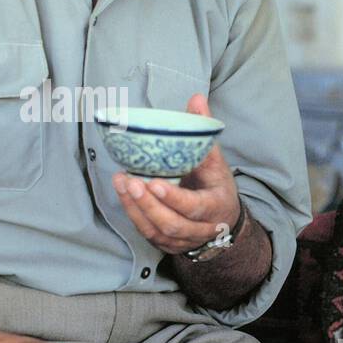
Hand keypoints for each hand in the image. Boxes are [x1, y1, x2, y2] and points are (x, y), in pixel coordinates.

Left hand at [112, 93, 240, 254]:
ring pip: (156, 230)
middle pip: (172, 224)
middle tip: (130, 181)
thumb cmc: (216, 185)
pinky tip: (122, 191)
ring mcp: (182, 239)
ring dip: (135, 207)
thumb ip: (204, 131)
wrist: (221, 217)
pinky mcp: (166, 242)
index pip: (195, 208)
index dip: (174, 198)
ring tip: (121, 181)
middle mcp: (200, 229)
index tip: (155, 182)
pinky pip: (146, 231)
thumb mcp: (216, 159)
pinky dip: (132, 212)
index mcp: (216, 207)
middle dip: (148, 204)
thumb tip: (196, 99)